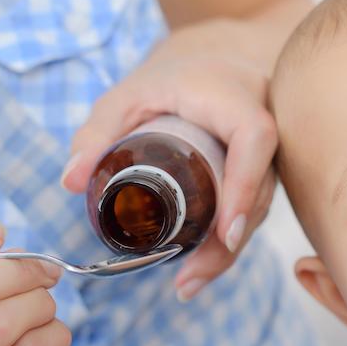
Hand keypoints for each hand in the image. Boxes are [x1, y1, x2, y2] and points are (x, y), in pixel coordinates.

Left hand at [60, 29, 277, 300]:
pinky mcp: (268, 168)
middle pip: (262, 187)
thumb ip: (97, 133)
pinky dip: (232, 237)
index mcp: (234, 96)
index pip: (255, 138)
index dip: (245, 185)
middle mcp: (266, 121)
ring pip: (262, 204)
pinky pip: (256, 204)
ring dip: (230, 248)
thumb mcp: (126, 96)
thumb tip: (72, 182)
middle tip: (189, 279)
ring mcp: (274, 149)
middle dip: (229, 240)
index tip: (225, 231)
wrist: (213, 62)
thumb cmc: (168, 78)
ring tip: (189, 284)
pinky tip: (205, 266)